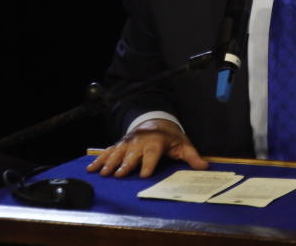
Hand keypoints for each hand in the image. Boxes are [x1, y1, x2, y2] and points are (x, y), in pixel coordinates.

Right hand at [86, 119, 208, 177]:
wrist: (155, 121)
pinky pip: (108, 151)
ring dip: (109, 163)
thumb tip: (205, 166)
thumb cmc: (170, 137)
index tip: (144, 174)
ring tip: (103, 173)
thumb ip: (192, 156)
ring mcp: (128, 143)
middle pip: (132, 154)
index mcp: (156, 142)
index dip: (148, 164)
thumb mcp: (183, 145)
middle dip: (125, 164)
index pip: (152, 154)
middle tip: (118, 175)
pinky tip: (91, 169)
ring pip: (117, 152)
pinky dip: (99, 159)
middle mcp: (140, 142)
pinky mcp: (120, 144)